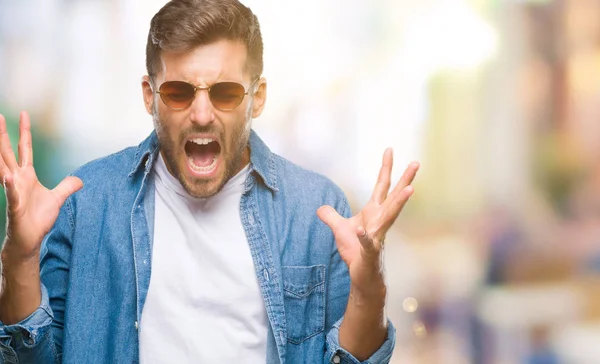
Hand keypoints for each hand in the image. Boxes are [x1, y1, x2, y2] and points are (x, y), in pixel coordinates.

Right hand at [0, 112, 82, 260]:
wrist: (29, 239)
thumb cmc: (37, 219)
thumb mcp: (58, 199)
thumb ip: (67, 187)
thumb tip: (80, 180)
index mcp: (26, 176)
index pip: (25, 149)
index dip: (25, 132)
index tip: (24, 114)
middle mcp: (16, 180)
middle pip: (8, 153)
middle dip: (4, 135)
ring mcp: (13, 192)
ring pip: (3, 169)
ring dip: (1, 155)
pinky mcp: (14, 208)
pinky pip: (11, 195)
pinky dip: (9, 187)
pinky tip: (7, 178)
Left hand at [317, 148, 418, 292]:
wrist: (362, 275)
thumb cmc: (356, 252)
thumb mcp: (339, 230)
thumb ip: (331, 216)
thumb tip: (320, 208)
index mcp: (374, 212)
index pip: (381, 186)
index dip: (385, 168)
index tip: (389, 149)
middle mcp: (380, 221)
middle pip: (393, 196)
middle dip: (405, 179)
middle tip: (416, 163)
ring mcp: (377, 236)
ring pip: (390, 217)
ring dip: (399, 203)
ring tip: (410, 190)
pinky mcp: (370, 253)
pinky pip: (368, 243)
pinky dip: (365, 237)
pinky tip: (363, 230)